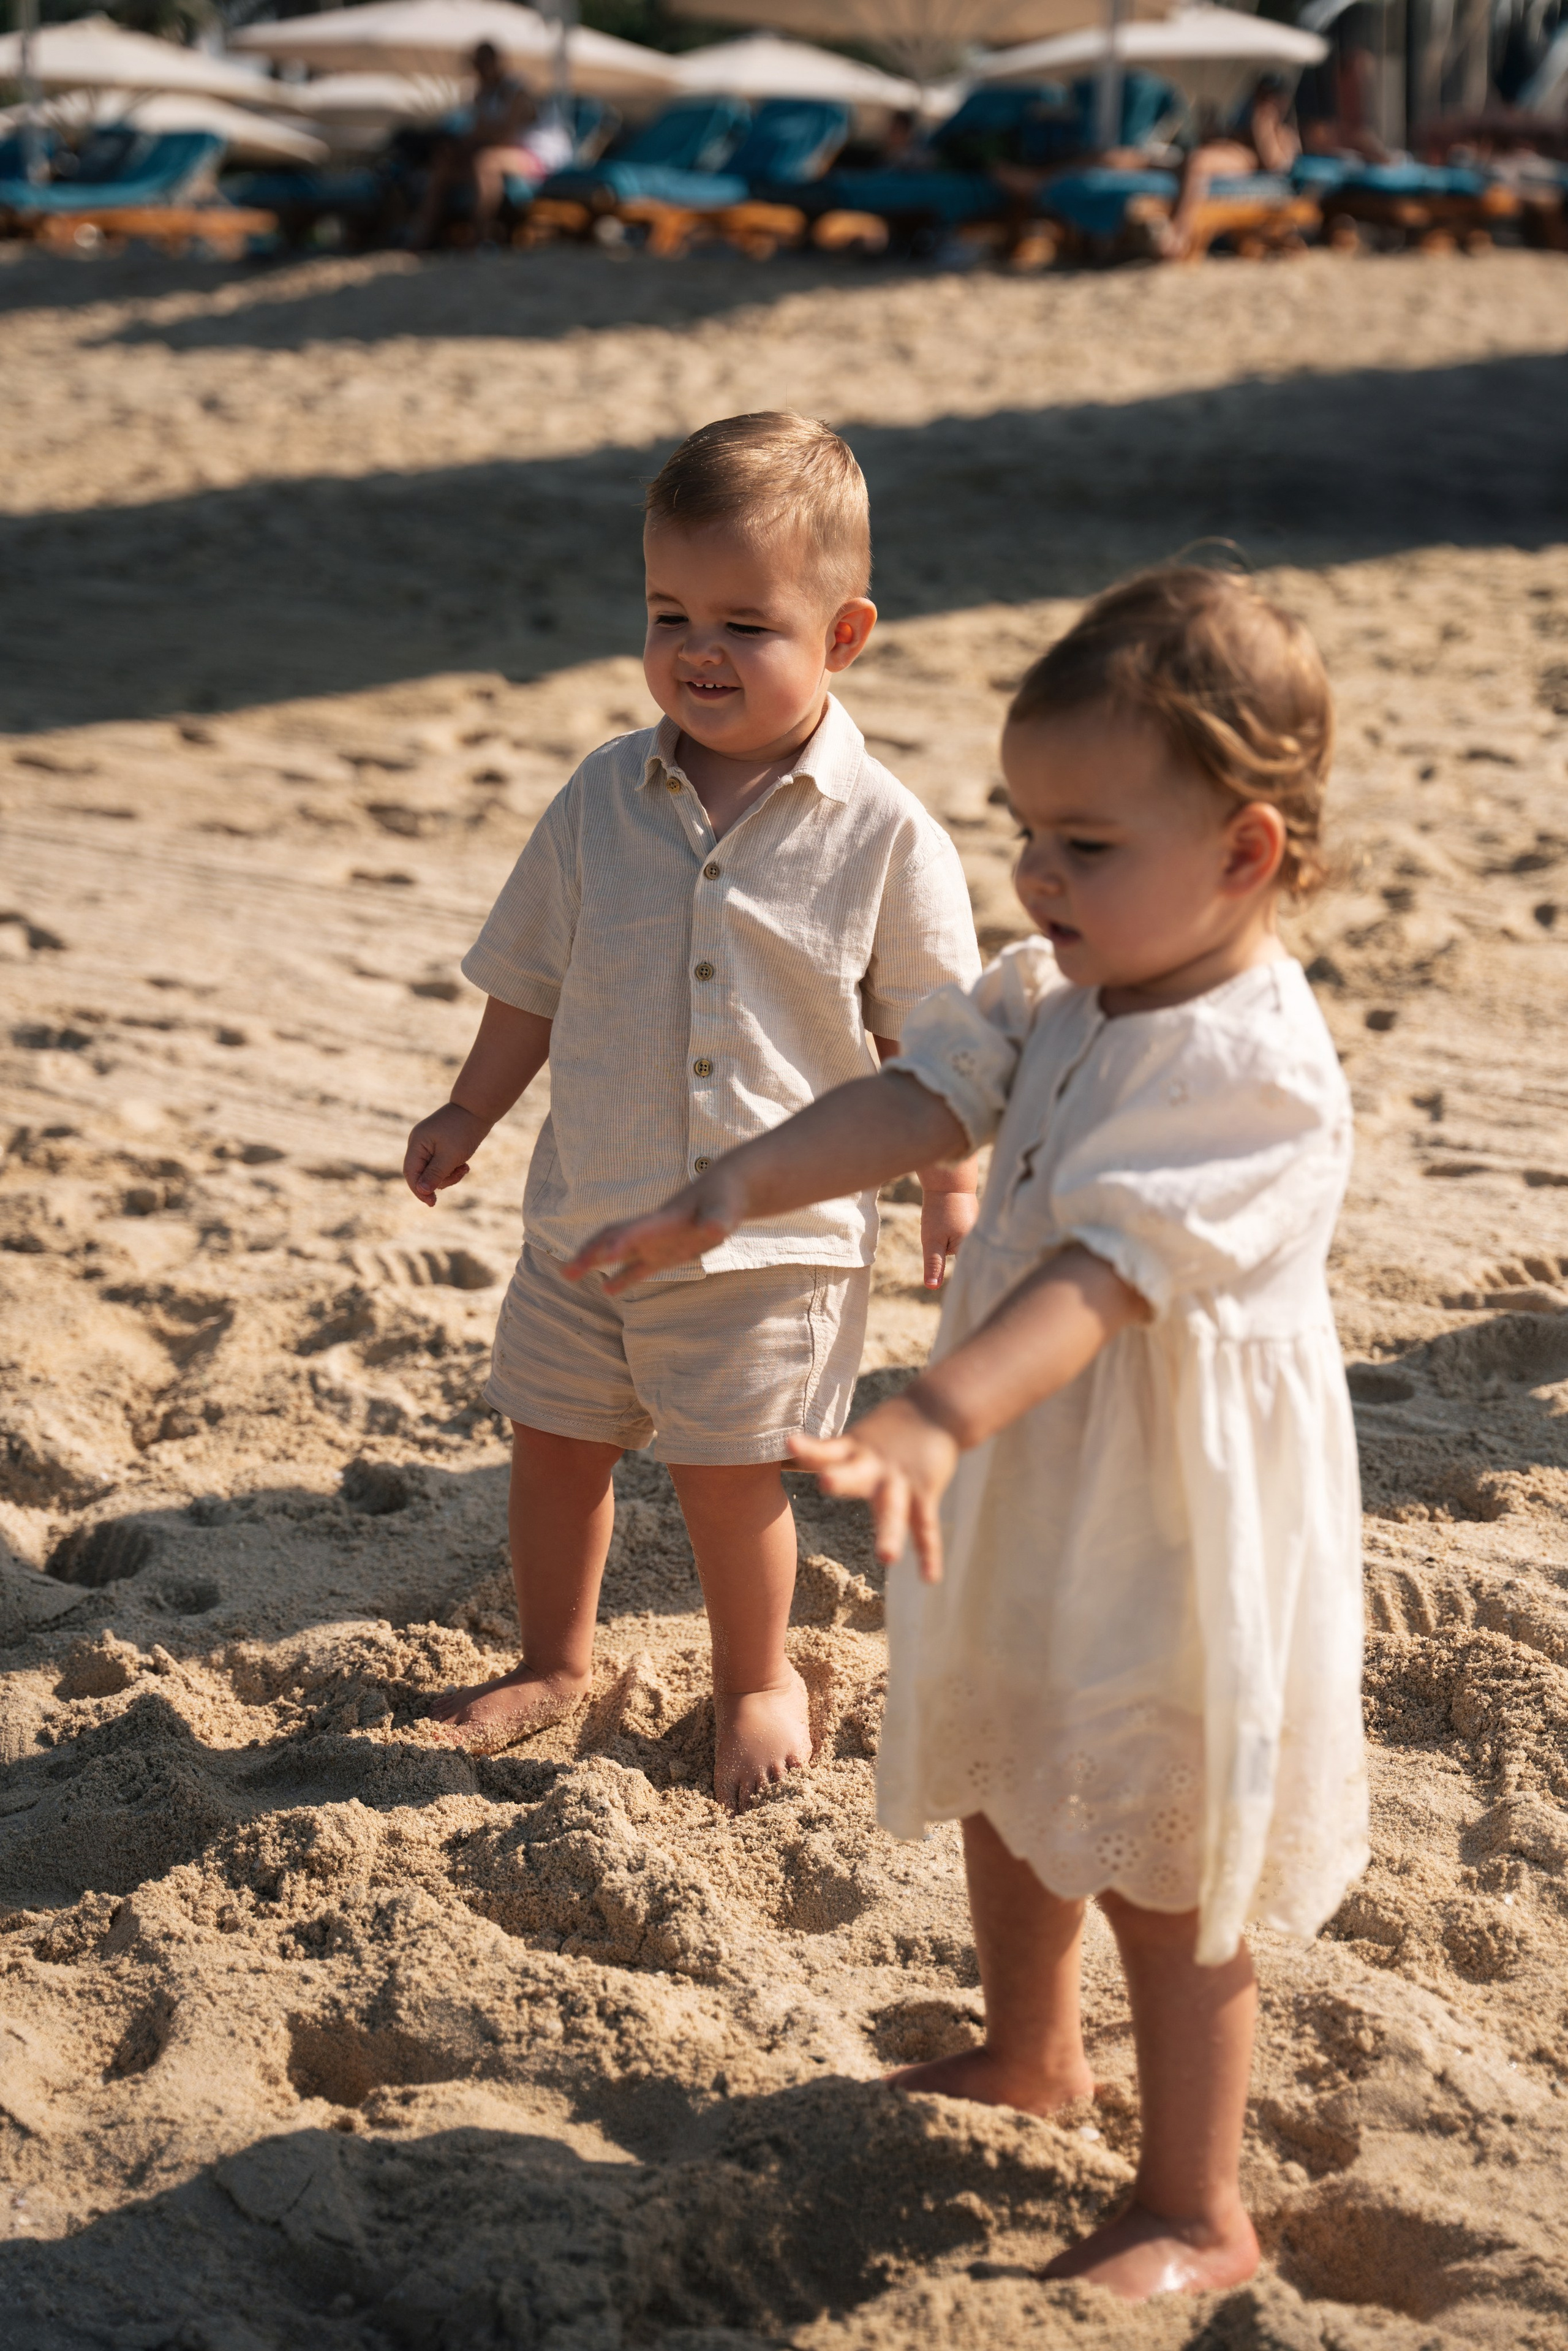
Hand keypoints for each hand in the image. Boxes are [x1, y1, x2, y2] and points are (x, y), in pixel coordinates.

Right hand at [404, 1102, 488, 1206]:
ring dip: (449, 1174)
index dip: (419, 1191)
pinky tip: (465, 1164)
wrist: (478, 1108)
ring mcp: (428, 1144)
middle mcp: (418, 1143)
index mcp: (417, 1143)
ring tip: (465, 1167)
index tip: (433, 1203)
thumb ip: (435, 1174)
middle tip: (460, 1174)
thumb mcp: (450, 1156)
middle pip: (422, 1174)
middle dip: (441, 1180)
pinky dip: (452, 1168)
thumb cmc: (464, 1130)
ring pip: (433, 1171)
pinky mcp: (438, 1146)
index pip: (411, 1173)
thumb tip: (422, 1191)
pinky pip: (441, 1164)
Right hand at [564, 1162, 747, 1291]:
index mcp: (665, 1220)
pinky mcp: (664, 1253)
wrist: (726, 1190)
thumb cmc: (725, 1199)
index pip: (637, 1231)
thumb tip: (712, 1229)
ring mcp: (656, 1241)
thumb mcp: (725, 1210)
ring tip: (567, 1275)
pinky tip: (607, 1290)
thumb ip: (717, 1220)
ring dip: (593, 1262)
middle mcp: (653, 1230)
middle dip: (590, 1253)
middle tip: (565, 1271)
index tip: (601, 1256)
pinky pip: (638, 1267)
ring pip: (618, 1251)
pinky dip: (622, 1278)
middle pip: (614, 1239)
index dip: (619, 1243)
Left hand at [789, 1395, 958, 1580]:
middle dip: (841, 1480)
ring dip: (890, 1533)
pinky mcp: (924, 1492)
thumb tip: (779, 1460)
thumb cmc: (886, 1429)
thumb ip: (824, 1455)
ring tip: (886, 1559)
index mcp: (853, 1451)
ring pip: (893, 1510)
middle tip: (825, 1483)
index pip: (826, 1450)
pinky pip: (925, 1528)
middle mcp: (873, 1467)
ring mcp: (900, 1481)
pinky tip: (930, 1579)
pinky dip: (929, 1554)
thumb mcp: (854, 1439)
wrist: (937, 1410)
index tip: (788, 1444)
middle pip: (855, 1475)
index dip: (807, 1449)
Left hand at [919, 1182, 979, 1289]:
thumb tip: (932, 1287)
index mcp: (972, 1247)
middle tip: (955, 1251)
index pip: (968, 1272)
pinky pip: (966, 1236)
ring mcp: (979, 1230)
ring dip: (955, 1246)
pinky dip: (957, 1236)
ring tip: (949, 1230)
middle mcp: (980, 1240)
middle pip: (965, 1260)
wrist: (948, 1181)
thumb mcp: (931, 1240)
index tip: (967, 1292)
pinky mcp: (975, 1222)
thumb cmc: (939, 1210)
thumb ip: (933, 1263)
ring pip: (964, 1247)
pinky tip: (951, 1223)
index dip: (965, 1280)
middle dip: (958, 1260)